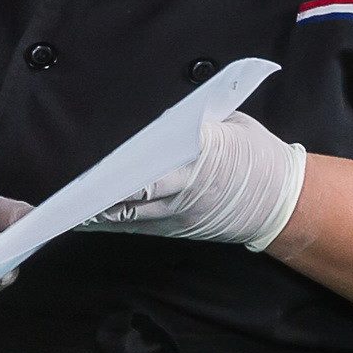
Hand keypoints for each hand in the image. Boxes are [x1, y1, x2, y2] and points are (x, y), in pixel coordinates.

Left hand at [80, 108, 308, 252]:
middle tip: (73, 193)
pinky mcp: (178, 229)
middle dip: (106, 195)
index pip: (162, 166)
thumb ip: (194, 123)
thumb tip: (162, 122)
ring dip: (101, 212)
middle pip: (138, 195)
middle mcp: (189, 193)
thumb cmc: (255, 155)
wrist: (282, 200)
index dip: (132, 171)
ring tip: (71, 207)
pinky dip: (112, 224)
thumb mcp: (231, 126)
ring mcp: (182, 216)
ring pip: (133, 215)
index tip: (105, 170)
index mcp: (204, 160)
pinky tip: (87, 219)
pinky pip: (139, 227)